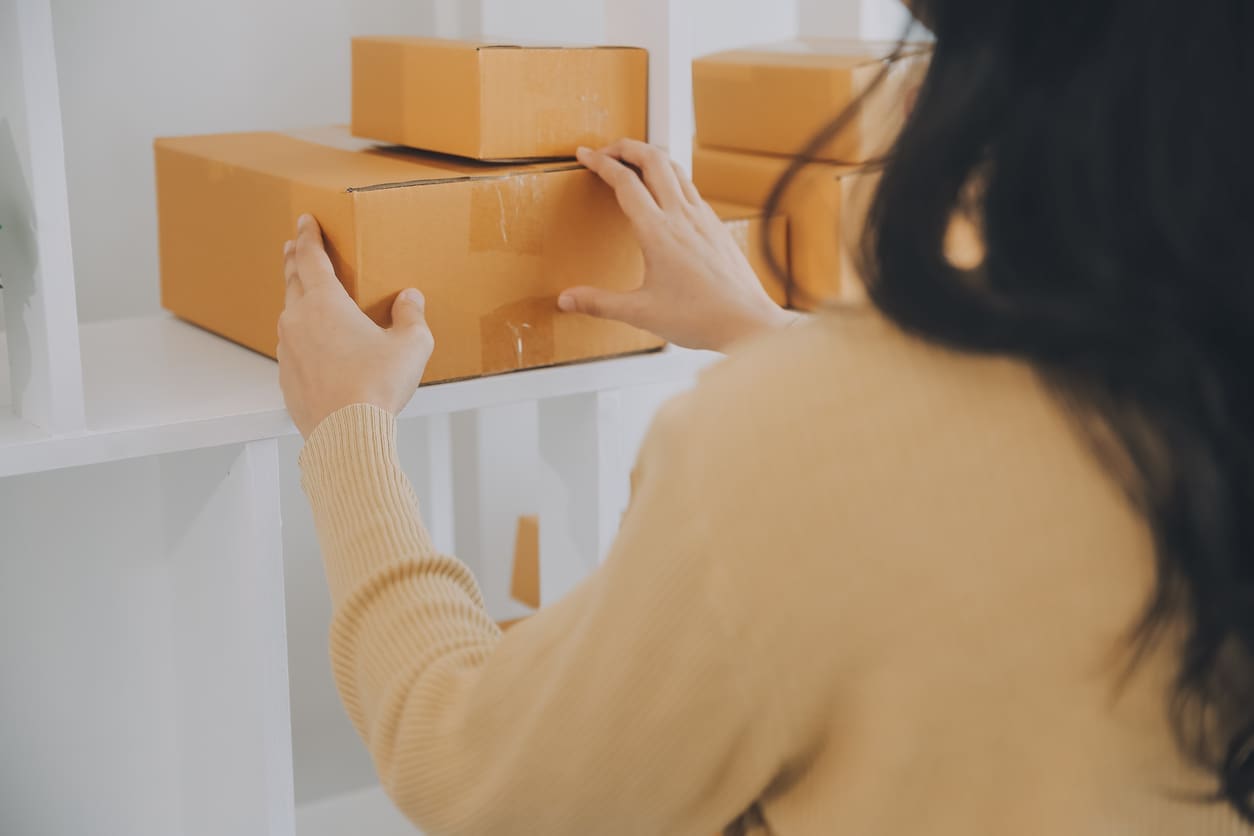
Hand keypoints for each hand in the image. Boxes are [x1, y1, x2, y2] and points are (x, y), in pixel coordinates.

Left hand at [278, 215, 433, 437]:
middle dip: (293, 260)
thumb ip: (411, 316)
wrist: (347, 433)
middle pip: (292, 281)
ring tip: (305, 296)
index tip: (305, 222)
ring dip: (296, 299)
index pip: (310, 257)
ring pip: (289, 314)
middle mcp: (298, 320)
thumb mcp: (410, 345)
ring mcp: (288, 350)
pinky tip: (315, 347)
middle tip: (293, 248)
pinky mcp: (287, 378)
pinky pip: (292, 347)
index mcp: (325, 303)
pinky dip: (301, 337)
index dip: (308, 236)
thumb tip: (411, 299)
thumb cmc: (377, 386)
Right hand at [559, 140, 797, 351]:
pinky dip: (671, 176)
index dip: (601, 163)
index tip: (584, 154)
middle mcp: (681, 215)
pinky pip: (690, 187)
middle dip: (626, 146)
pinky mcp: (716, 225)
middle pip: (652, 159)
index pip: (624, 182)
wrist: (747, 321)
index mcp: (658, 231)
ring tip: (632, 162)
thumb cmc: (699, 317)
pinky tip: (665, 194)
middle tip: (606, 150)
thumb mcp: (641, 313)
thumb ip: (600, 303)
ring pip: (675, 167)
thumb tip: (565, 300)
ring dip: (650, 156)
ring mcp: (703, 217)